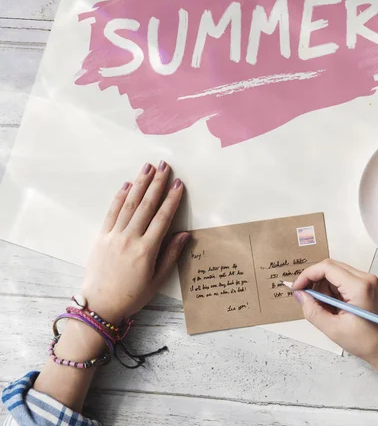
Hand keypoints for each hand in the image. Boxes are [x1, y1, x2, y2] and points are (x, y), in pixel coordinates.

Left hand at [81, 160, 189, 322]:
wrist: (98, 306)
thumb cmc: (131, 296)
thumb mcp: (157, 281)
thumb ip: (171, 255)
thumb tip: (185, 234)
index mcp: (146, 251)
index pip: (162, 218)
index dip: (172, 199)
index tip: (179, 183)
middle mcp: (129, 239)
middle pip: (146, 205)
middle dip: (157, 183)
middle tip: (164, 166)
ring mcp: (114, 236)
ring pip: (129, 204)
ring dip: (139, 183)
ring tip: (147, 167)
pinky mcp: (101, 237)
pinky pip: (112, 212)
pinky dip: (120, 197)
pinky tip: (127, 184)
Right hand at [292, 259, 377, 371]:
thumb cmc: (368, 343)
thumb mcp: (334, 329)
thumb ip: (312, 310)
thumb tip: (299, 295)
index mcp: (359, 286)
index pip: (326, 267)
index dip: (307, 275)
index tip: (297, 288)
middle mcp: (365, 278)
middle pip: (331, 268)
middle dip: (315, 282)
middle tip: (308, 301)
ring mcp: (369, 282)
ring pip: (336, 274)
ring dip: (325, 288)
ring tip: (326, 311)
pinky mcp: (368, 287)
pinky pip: (344, 281)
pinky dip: (334, 292)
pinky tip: (335, 310)